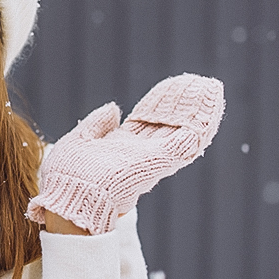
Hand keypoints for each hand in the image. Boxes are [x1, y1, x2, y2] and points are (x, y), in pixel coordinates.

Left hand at [26, 73, 223, 233]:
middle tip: (198, 82)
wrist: (70, 197)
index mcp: (120, 148)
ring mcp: (152, 158)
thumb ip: (96, 124)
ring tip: (210, 86)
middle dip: (182, 103)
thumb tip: (113, 108)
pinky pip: (189, 140)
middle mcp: (139, 153)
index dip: (158, 104)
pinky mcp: (159, 161)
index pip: (146, 123)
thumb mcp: (77, 142)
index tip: (171, 86)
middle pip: (168, 125)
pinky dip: (202, 120)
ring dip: (199, 108)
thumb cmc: (66, 178)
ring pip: (184, 131)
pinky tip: (211, 101)